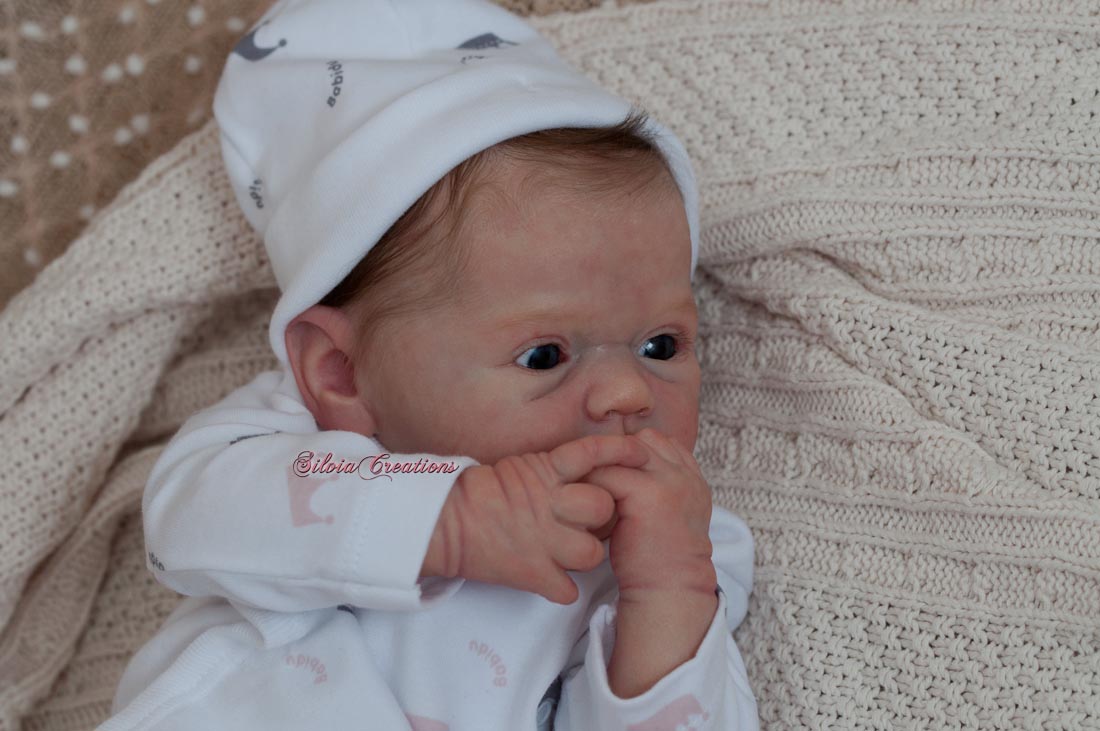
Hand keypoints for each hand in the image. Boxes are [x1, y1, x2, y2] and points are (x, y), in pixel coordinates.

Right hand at [422, 435, 648, 603]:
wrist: (445, 522)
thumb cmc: (482, 491)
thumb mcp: (523, 465)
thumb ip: (557, 469)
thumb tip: (592, 468)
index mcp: (545, 471)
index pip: (593, 454)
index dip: (621, 454)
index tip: (641, 455)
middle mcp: (549, 504)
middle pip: (602, 508)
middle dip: (602, 515)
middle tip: (589, 520)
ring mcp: (542, 540)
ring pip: (592, 553)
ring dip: (585, 554)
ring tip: (570, 551)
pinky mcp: (532, 573)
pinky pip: (568, 590)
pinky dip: (563, 589)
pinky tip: (554, 579)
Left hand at [582, 428, 716, 598]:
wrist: (668, 592)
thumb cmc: (658, 562)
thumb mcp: (666, 518)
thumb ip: (656, 490)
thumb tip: (621, 470)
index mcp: (693, 480)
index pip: (659, 443)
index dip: (632, 456)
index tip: (613, 478)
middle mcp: (686, 476)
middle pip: (641, 441)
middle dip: (616, 456)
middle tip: (594, 479)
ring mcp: (671, 481)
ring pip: (623, 452)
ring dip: (602, 466)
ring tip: (586, 489)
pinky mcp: (649, 492)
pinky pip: (608, 473)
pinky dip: (590, 485)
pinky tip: (584, 504)